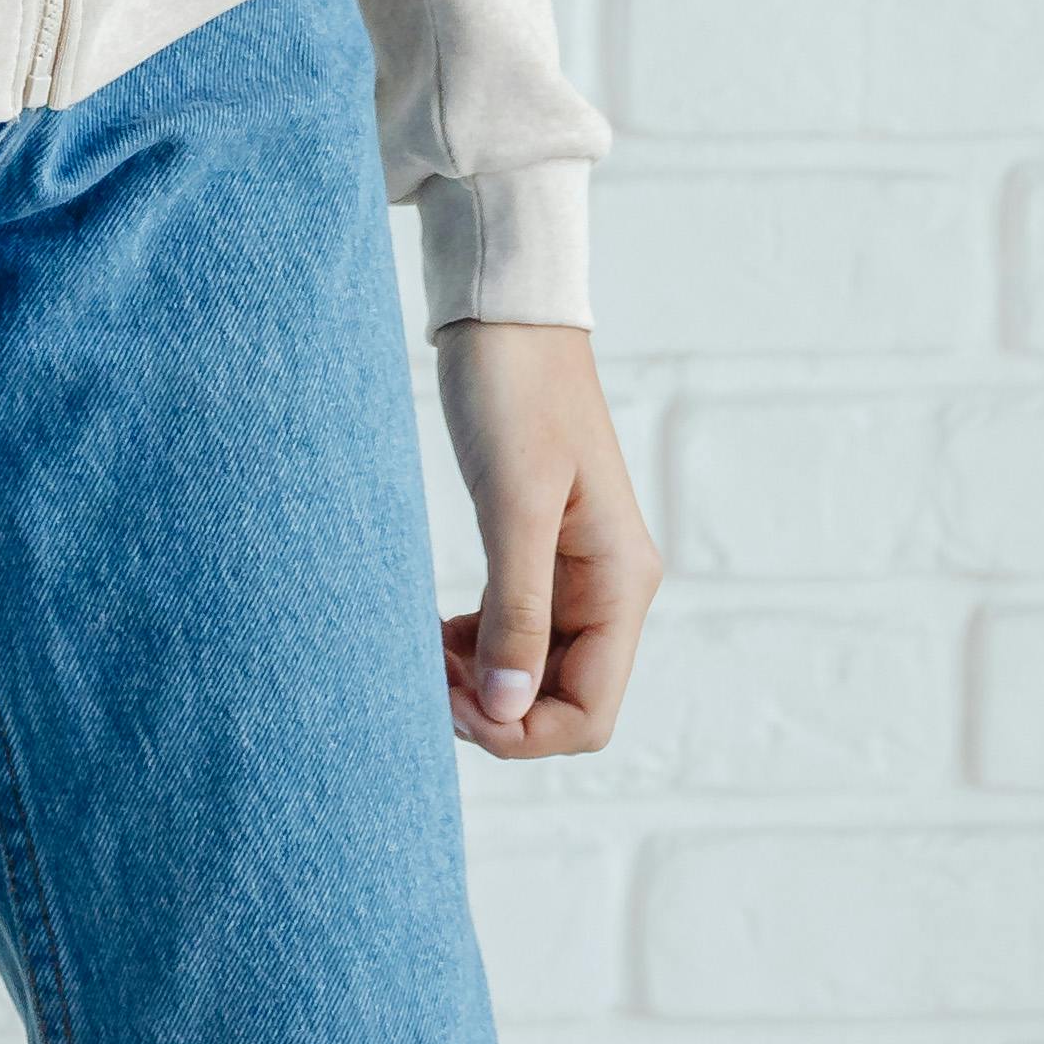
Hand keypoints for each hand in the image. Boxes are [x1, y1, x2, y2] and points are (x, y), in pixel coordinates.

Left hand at [433, 321, 660, 762]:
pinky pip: (516, 631)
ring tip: (423, 655)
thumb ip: (516, 611)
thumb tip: (507, 711)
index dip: (524, 730)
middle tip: (426, 678)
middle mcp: (609, 587)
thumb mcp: (514, 504)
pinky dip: (477, 647)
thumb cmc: (515, 392)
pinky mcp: (541, 551)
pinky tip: (437, 635)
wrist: (506, 312)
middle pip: (563, 701)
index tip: (455, 705)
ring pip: (535, 671)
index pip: (591, 711)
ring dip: (482, 682)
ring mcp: (576, 572)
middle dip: (497, 710)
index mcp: (621, 582)